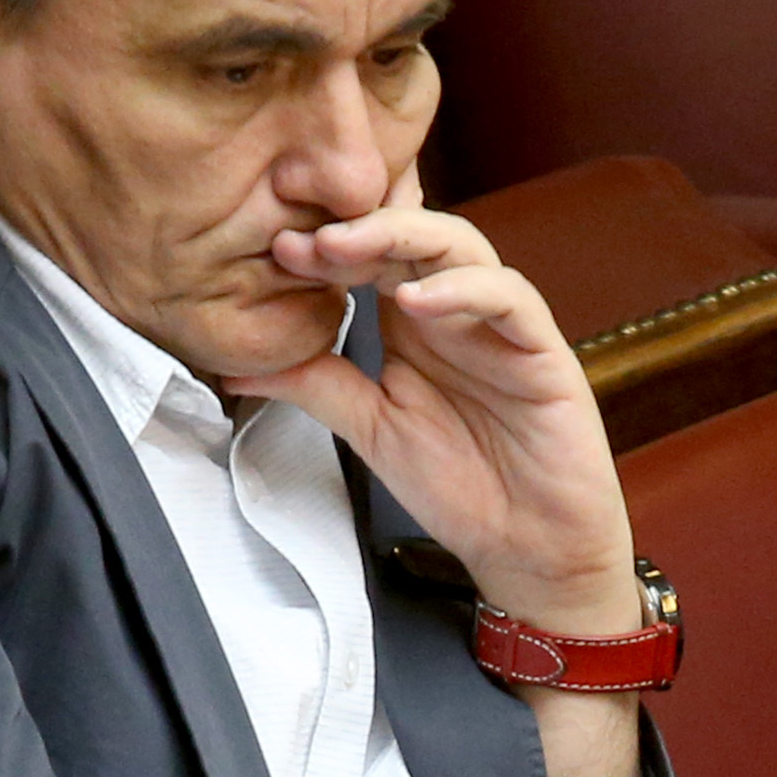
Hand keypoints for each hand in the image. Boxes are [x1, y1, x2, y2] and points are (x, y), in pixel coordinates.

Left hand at [226, 199, 637, 634]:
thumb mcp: (369, 429)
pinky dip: (463, 290)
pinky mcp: (542, 351)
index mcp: (414, 322)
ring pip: (460, 246)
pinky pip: (509, 299)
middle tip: (301, 240)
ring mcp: (501, 324)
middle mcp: (456, 310)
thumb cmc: (461, 486)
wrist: (529, 548)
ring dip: (401, 238)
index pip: (370, 255)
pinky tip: (415, 300)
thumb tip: (235, 367)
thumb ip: (315, 385)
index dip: (324, 246)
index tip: (273, 253)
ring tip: (345, 248)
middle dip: (353, 228)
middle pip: (411, 234)